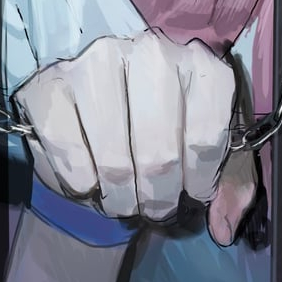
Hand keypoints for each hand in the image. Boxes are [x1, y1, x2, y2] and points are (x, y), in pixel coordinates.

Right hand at [14, 30, 255, 245]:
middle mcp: (150, 53)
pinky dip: (78, 181)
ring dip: (118, 195)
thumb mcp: (209, 143)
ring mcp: (97, 63)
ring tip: (121, 199)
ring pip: (113, 158)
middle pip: (159, 153)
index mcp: (198, 64)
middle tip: (152, 207)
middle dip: (156, 196)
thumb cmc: (164, 118)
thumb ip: (229, 182)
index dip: (199, 180)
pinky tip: (88, 179)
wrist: (103, 88)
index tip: (190, 192)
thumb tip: (223, 227)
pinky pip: (66, 150)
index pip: (206, 137)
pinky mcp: (52, 83)